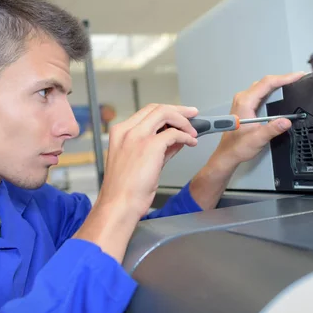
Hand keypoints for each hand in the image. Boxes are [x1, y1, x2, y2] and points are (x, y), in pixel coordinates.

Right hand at [73, 103, 198, 261]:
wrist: (119, 204)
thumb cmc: (125, 190)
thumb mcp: (139, 162)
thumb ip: (157, 148)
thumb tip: (175, 139)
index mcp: (120, 133)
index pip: (146, 112)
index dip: (166, 112)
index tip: (178, 115)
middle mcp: (127, 131)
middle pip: (157, 108)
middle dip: (178, 110)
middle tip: (192, 114)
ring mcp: (137, 136)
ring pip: (165, 113)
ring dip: (183, 121)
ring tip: (193, 131)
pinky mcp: (150, 146)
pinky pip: (174, 133)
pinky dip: (186, 136)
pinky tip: (191, 143)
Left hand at [209, 73, 306, 171]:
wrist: (228, 153)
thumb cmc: (238, 147)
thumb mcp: (258, 139)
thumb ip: (272, 129)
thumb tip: (286, 121)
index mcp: (245, 102)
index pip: (267, 83)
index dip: (284, 78)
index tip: (297, 76)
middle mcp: (242, 98)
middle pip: (265, 82)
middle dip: (283, 78)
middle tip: (298, 78)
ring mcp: (242, 101)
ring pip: (262, 86)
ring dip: (277, 83)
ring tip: (292, 82)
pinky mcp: (244, 105)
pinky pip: (259, 92)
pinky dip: (271, 89)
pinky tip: (279, 91)